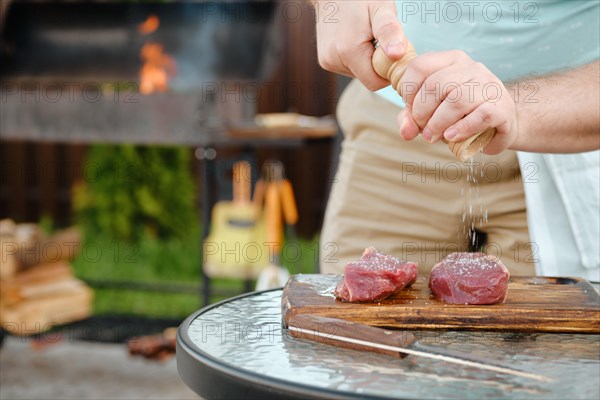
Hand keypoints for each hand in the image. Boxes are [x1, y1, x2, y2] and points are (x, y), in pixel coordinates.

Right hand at [315, 1, 405, 90]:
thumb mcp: (380, 8)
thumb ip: (389, 31)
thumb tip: (397, 54)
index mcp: (348, 51)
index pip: (375, 82)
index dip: (388, 72)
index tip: (393, 53)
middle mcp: (334, 60)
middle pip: (366, 78)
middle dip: (378, 64)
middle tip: (381, 40)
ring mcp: (328, 61)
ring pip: (358, 73)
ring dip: (368, 61)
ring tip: (367, 37)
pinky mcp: (325, 60)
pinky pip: (349, 67)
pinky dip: (357, 58)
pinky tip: (357, 40)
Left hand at [397, 50, 517, 154]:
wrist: (499, 124)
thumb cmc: (459, 115)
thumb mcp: (430, 113)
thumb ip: (411, 118)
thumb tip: (405, 131)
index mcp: (450, 61)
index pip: (420, 66)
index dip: (408, 91)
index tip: (410, 109)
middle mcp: (471, 67)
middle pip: (435, 85)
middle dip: (421, 112)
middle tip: (422, 129)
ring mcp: (489, 85)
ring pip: (457, 100)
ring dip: (438, 123)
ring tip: (432, 137)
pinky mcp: (502, 106)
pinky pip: (480, 115)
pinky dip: (462, 128)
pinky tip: (452, 136)